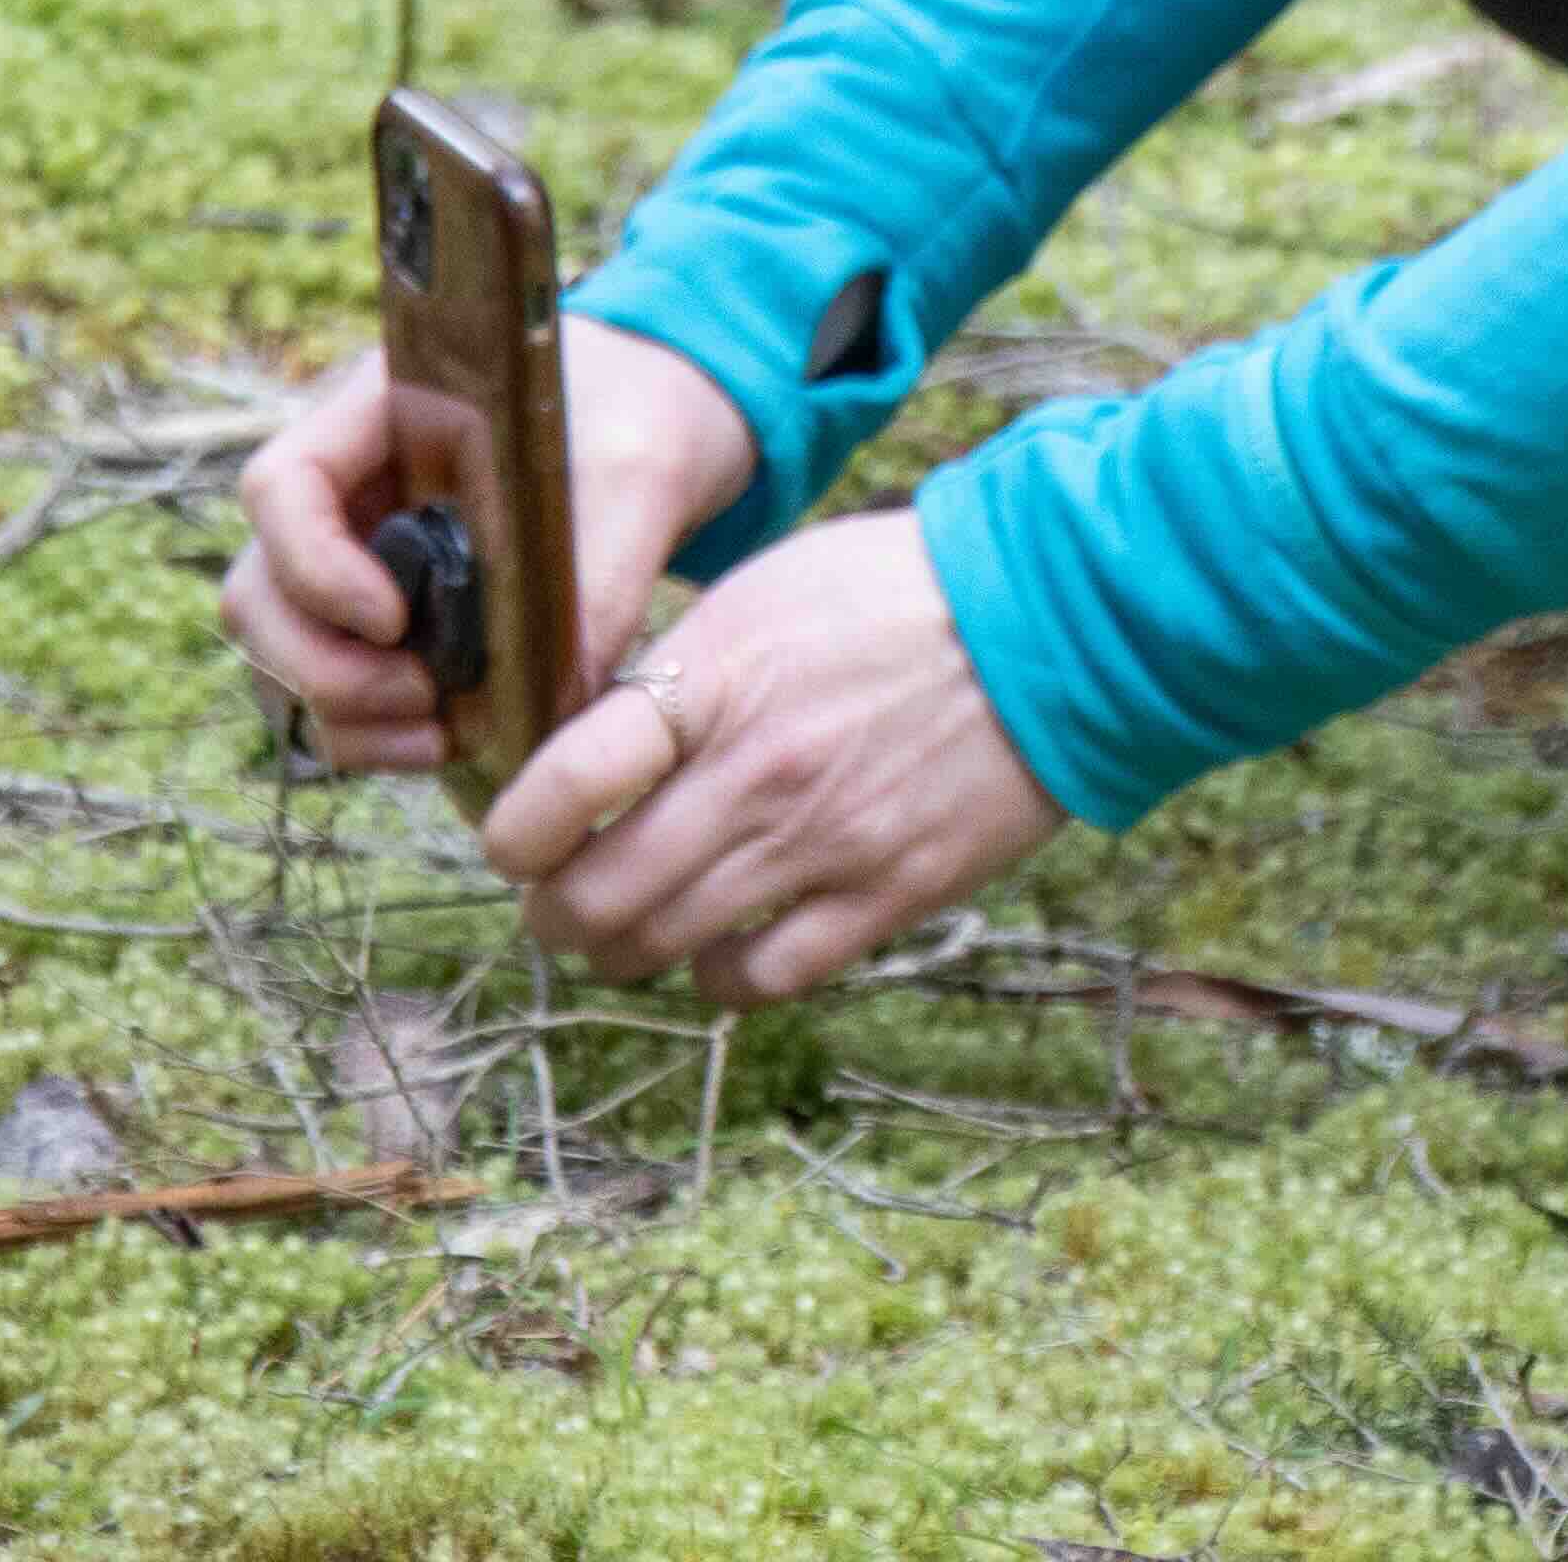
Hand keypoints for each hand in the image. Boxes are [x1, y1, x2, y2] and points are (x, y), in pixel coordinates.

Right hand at [218, 319, 758, 778]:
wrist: (647, 424)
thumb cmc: (634, 420)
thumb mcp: (634, 476)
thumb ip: (600, 575)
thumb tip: (560, 699)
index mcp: (379, 412)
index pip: (282, 484)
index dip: (313, 564)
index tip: (394, 619)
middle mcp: (341, 487)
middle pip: (259, 587)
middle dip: (321, 665)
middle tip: (419, 700)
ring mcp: (346, 553)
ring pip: (279, 649)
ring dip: (338, 710)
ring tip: (436, 736)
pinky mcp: (375, 619)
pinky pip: (325, 685)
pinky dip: (363, 727)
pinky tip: (440, 741)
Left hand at [478, 506, 1067, 1005]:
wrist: (1054, 620)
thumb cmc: (900, 588)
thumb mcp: (764, 591)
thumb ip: (677, 670)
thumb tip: (591, 738)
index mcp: (715, 679)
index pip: (564, 783)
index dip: (513, 831)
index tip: (513, 837)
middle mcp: (755, 773)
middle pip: (596, 892)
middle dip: (552, 911)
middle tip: (553, 901)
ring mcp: (822, 844)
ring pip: (663, 946)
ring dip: (620, 951)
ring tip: (620, 933)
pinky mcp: (886, 896)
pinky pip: (763, 979)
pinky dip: (718, 979)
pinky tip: (718, 952)